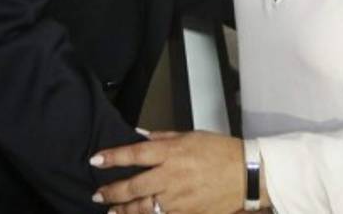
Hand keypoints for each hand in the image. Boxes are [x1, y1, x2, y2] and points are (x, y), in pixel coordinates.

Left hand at [91, 131, 253, 213]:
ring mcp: (178, 198)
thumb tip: (142, 137)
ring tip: (111, 211)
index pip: (135, 154)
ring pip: (143, 207)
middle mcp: (171, 176)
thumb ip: (165, 138)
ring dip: (123, 210)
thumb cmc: (221, 151)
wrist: (246, 174)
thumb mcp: (192, 135)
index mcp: (172, 152)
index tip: (96, 159)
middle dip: (112, 191)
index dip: (113, 156)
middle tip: (98, 194)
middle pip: (133, 186)